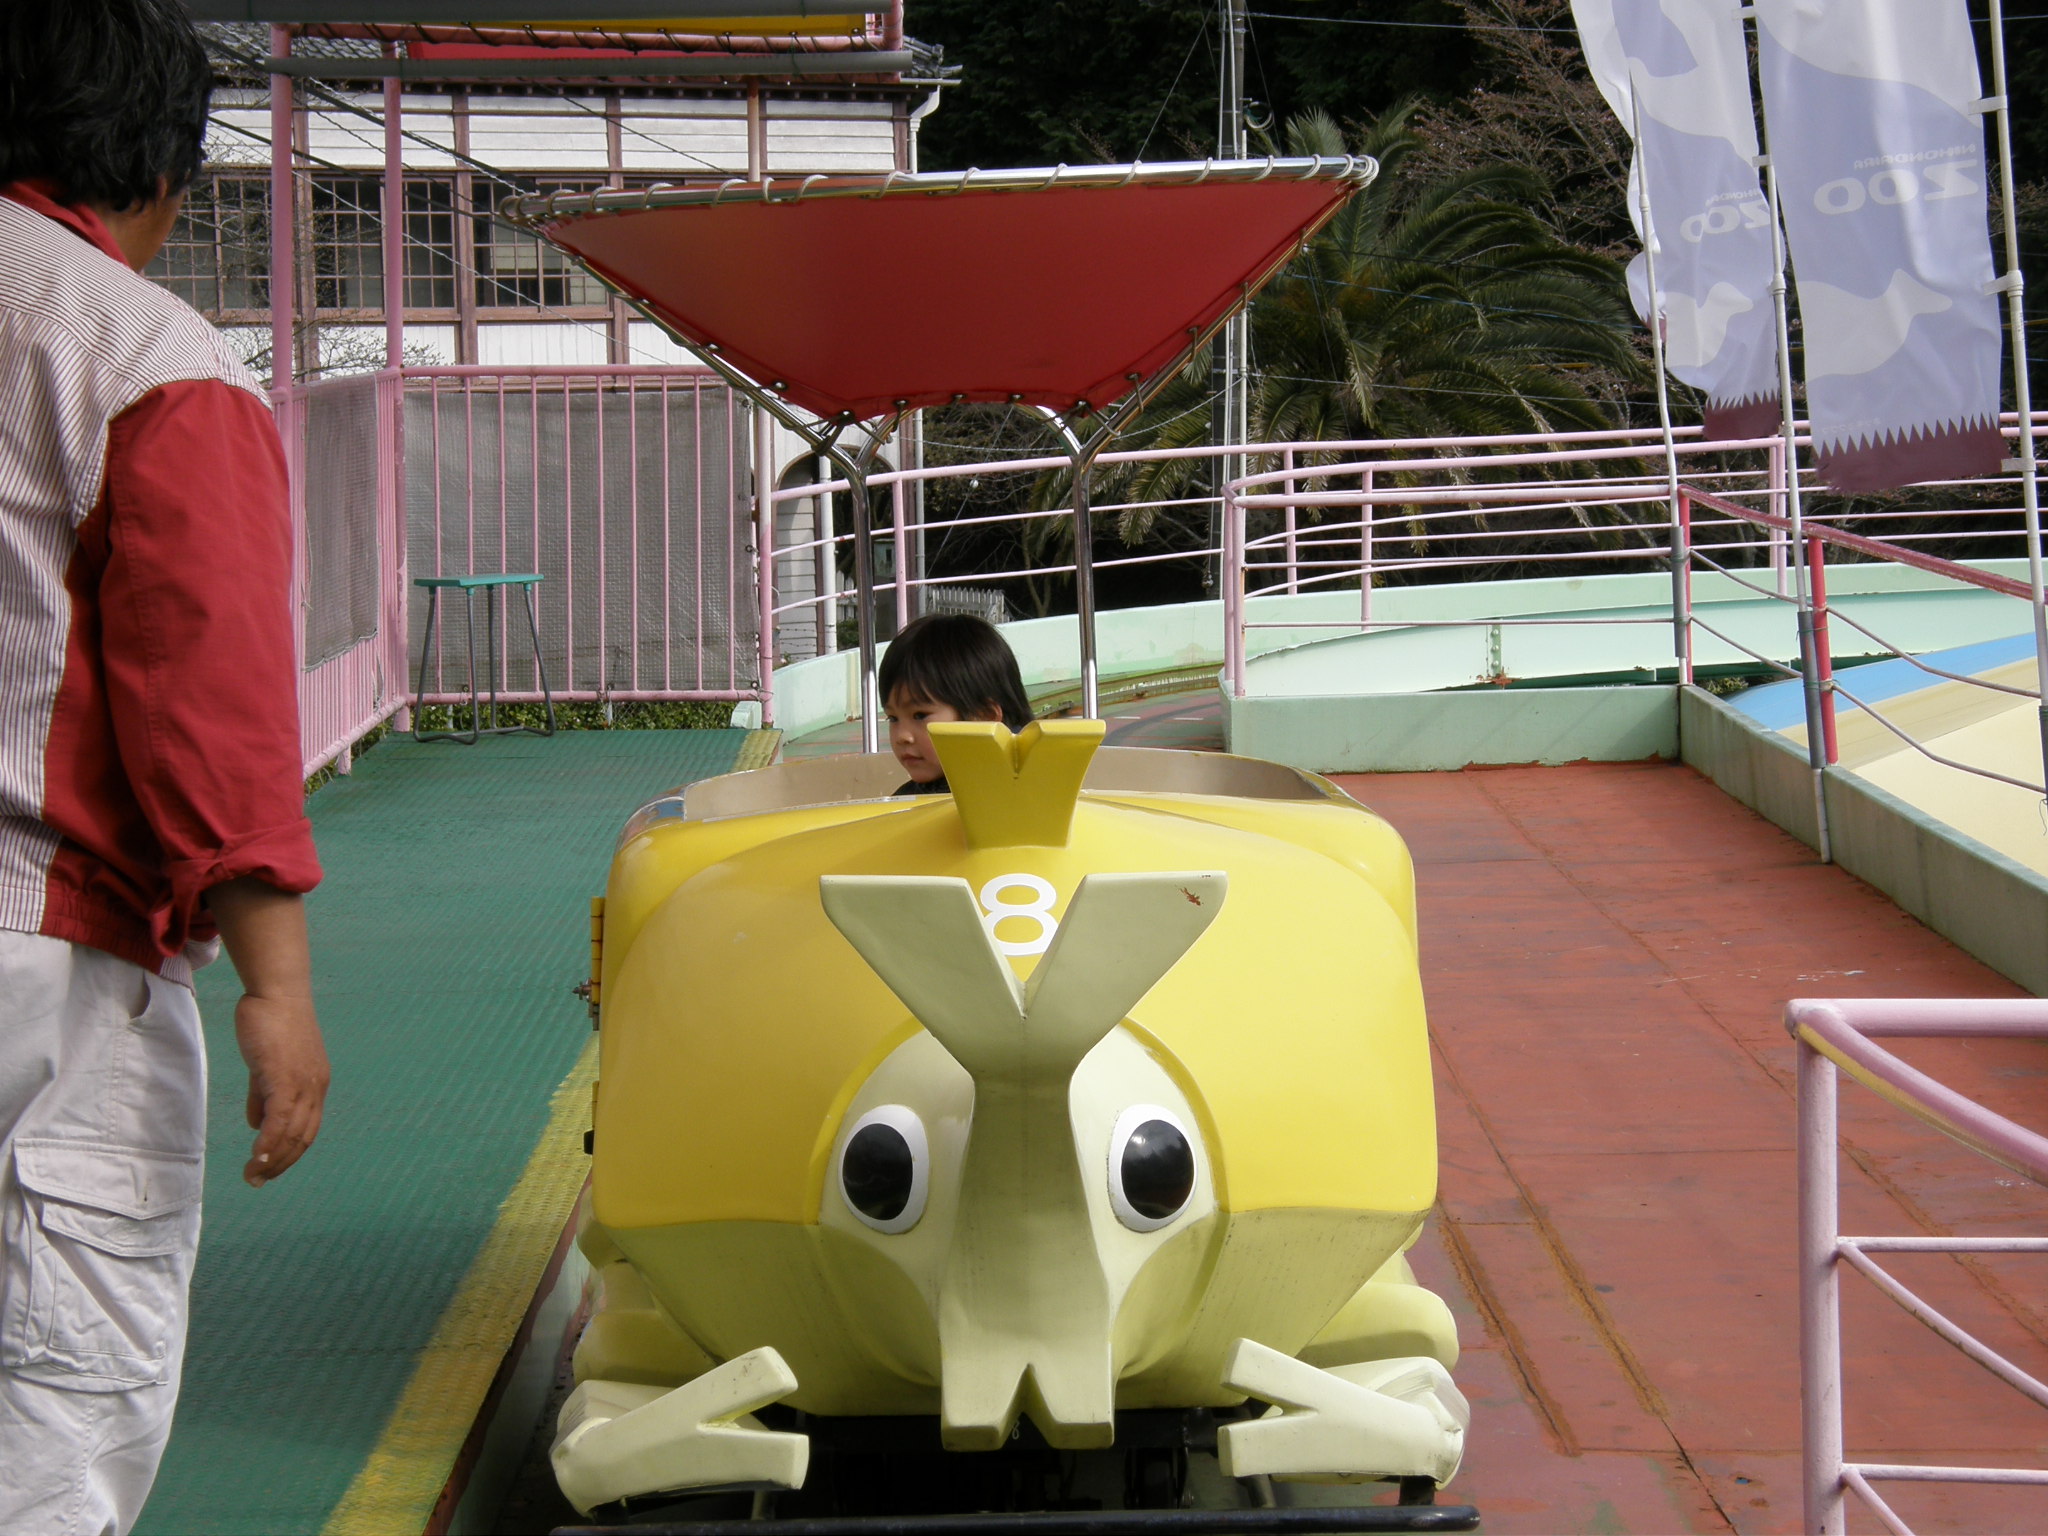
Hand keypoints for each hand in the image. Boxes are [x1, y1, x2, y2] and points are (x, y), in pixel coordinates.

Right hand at [235, 993, 328, 1185]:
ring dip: (273, 1159)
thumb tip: (258, 1124)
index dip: (289, 1153)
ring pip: (292, 1133)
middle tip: (257, 1181)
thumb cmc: (271, 1023)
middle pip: (303, 1138)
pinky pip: (280, 1118)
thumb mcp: (268, 1065)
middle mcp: (315, 1088)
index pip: (307, 1131)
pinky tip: (258, 1156)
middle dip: (281, 1165)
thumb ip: (263, 1095)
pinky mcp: (286, 1076)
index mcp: (314, 1086)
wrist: (276, 993)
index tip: (269, 1170)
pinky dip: (270, 1142)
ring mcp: (304, 1083)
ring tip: (253, 1175)